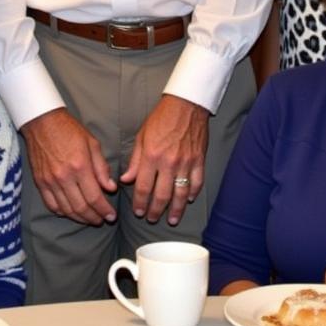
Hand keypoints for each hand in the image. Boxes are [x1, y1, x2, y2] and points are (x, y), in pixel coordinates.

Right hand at [21, 108, 116, 224]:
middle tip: (102, 220)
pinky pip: (51, 205)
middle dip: (94, 217)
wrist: (43, 122)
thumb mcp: (92, 143)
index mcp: (80, 166)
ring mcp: (50, 181)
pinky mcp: (40, 182)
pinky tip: (71, 212)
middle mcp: (64, 177)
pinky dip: (62, 212)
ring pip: (67, 210)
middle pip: (81, 207)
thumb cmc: (70, 130)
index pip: (94, 197)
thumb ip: (102, 167)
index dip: (104, 210)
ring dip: (80, 218)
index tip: (111, 216)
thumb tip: (110, 188)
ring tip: (89, 218)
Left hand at [120, 95, 208, 224]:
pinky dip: (192, 194)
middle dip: (156, 211)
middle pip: (162, 195)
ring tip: (171, 220)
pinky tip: (187, 200)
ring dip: (175, 210)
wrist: (186, 105)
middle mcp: (169, 162)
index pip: (144, 187)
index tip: (138, 211)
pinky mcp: (199, 160)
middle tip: (151, 219)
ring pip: (180, 194)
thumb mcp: (142, 136)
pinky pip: (196, 182)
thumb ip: (135, 160)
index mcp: (151, 156)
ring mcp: (186, 163)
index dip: (140, 202)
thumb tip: (126, 180)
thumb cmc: (161, 118)